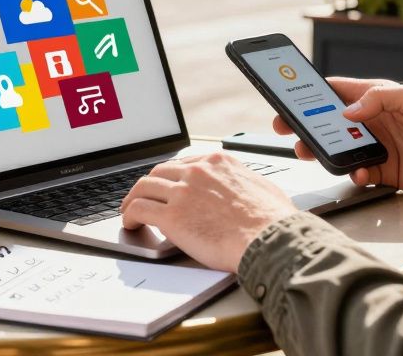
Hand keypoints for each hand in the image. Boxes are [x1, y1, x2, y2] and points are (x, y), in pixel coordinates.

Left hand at [120, 152, 298, 271]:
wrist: (270, 240)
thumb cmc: (272, 221)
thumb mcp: (262, 186)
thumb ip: (244, 182)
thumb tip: (243, 187)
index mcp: (218, 161)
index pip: (183, 163)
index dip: (170, 176)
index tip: (165, 185)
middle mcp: (197, 171)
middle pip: (159, 172)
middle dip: (149, 185)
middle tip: (143, 197)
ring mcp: (183, 192)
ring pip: (143, 187)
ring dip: (133, 199)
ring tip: (130, 211)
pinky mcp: (172, 216)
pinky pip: (139, 209)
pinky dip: (130, 215)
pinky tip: (131, 224)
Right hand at [272, 78, 402, 198]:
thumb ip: (380, 98)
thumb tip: (348, 110)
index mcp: (377, 98)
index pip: (336, 91)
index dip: (310, 94)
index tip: (288, 98)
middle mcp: (374, 122)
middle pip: (329, 123)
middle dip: (305, 126)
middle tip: (286, 130)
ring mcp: (378, 148)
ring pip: (339, 150)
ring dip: (323, 152)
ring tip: (311, 153)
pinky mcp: (386, 173)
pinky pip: (359, 174)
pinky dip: (352, 174)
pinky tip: (356, 173)